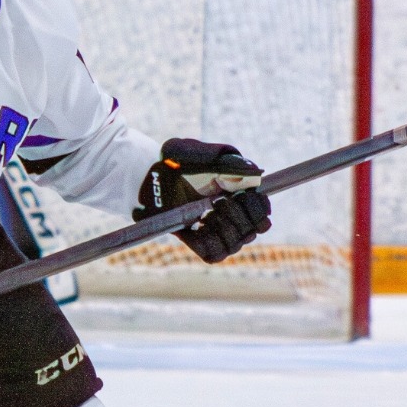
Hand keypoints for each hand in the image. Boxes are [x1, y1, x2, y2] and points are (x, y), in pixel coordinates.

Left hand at [133, 138, 272, 263]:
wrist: (144, 177)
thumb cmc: (171, 160)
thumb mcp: (195, 151)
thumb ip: (224, 158)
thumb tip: (255, 171)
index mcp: (237, 193)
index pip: (263, 212)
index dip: (260, 208)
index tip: (244, 196)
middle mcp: (229, 215)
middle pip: (254, 231)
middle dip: (242, 216)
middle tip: (222, 202)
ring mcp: (213, 230)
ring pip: (236, 245)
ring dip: (226, 228)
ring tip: (209, 210)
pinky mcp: (196, 243)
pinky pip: (213, 255)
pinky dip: (208, 242)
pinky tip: (197, 226)